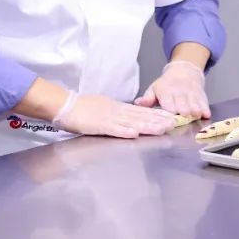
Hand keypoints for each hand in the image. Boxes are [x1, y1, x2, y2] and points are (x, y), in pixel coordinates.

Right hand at [51, 91, 176, 138]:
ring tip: (161, 128)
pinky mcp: (97, 125)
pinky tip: (134, 134)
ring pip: (131, 122)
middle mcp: (116, 111)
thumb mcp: (104, 108)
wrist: (64, 105)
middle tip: (174, 123)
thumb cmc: (82, 108)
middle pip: (140, 116)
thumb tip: (132, 119)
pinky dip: (124, 131)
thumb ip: (118, 114)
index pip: (141, 112)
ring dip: (147, 125)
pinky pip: (113, 129)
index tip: (171, 117)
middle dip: (158, 120)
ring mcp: (108, 118)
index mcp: (118, 108)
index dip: (156, 114)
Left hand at [135, 61, 210, 118]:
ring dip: (195, 108)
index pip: (167, 102)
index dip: (169, 109)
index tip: (169, 116)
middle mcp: (179, 92)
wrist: (184, 70)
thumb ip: (147, 98)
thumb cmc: (166, 84)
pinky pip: (204, 101)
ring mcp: (191, 93)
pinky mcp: (200, 94)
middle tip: (184, 115)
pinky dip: (205, 108)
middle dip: (183, 109)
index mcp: (165, 91)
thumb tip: (138, 103)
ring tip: (196, 114)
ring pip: (194, 102)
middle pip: (182, 102)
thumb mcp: (154, 88)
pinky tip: (206, 114)